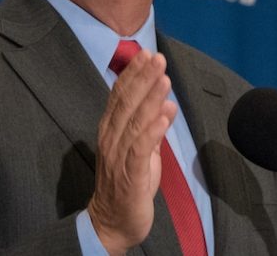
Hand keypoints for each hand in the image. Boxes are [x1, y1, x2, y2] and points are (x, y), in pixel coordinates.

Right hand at [87, 50, 175, 254]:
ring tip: (164, 80)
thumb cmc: (127, 183)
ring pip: (134, 122)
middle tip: (157, 57)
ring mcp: (118, 157)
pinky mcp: (129, 175)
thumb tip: (165, 102)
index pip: (120, 96)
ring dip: (150, 99)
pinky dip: (153, 131)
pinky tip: (165, 116)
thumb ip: (149, 127)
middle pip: (127, 104)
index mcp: (111, 130)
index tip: (147, 53)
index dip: (133, 74)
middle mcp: (111, 139)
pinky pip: (140, 149)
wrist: (113, 222)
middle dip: (143, 79)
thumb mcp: (139, 150)